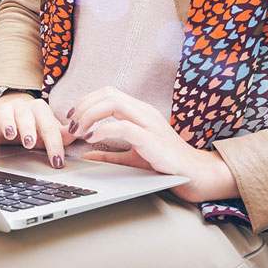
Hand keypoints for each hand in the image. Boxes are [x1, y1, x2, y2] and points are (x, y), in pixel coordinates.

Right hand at [0, 92, 76, 168]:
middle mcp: (23, 108)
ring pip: (7, 114)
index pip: (50, 128)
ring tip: (10, 134)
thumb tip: (81, 135)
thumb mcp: (47, 130)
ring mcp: (6, 111)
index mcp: (40, 111)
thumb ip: (62, 134)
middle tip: (31, 143)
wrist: (10, 113)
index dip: (54, 145)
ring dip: (9, 124)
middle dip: (29, 130)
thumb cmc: (32, 125)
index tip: (57, 161)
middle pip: (28, 118)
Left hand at [67, 87, 239, 202]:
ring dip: (90, 114)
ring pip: (113, 103)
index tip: (72, 117)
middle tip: (72, 124)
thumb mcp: (132, 157)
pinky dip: (103, 130)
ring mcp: (149, 123)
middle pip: (107, 93)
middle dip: (84, 105)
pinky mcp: (152, 139)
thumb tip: (87, 154)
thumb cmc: (166, 163)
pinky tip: (92, 139)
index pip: (108, 93)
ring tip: (79, 130)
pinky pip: (123, 126)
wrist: (195, 174)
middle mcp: (144, 112)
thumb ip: (110, 154)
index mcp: (139, 112)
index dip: (86, 101)